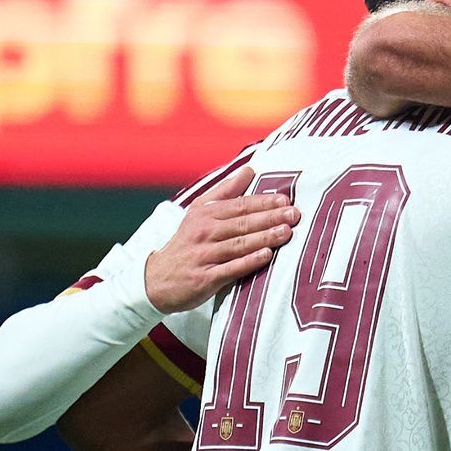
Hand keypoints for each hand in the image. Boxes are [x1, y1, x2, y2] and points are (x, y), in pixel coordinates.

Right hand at [144, 167, 297, 311]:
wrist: (156, 279)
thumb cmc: (186, 243)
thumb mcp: (198, 213)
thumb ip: (225, 192)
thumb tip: (249, 170)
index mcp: (205, 215)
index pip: (239, 206)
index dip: (263, 203)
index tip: (286, 200)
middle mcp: (204, 233)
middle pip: (241, 224)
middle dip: (269, 218)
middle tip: (294, 214)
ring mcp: (204, 256)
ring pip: (238, 244)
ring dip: (263, 238)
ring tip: (286, 232)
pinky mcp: (205, 278)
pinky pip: (230, 268)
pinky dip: (248, 262)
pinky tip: (266, 256)